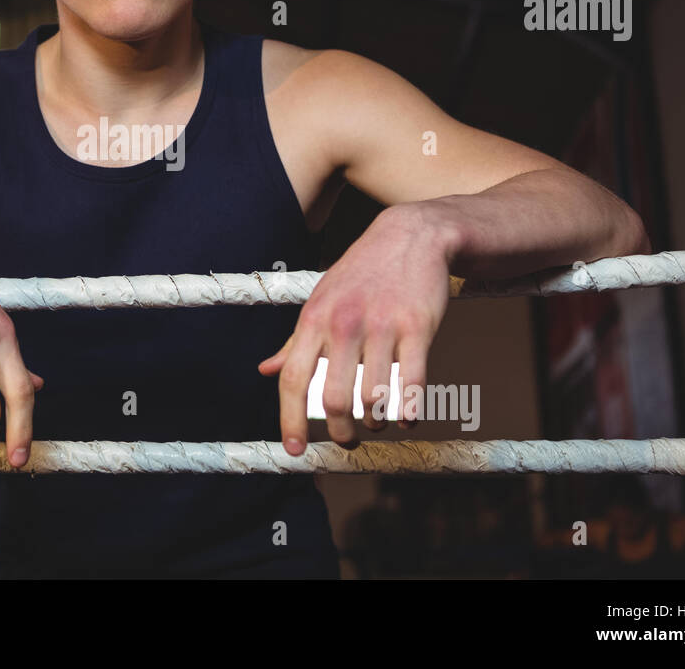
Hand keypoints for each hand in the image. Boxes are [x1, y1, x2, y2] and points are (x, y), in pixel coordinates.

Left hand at [258, 204, 452, 453]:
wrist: (412, 235)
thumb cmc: (362, 273)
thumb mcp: (320, 299)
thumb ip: (295, 340)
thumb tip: (266, 370)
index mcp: (314, 318)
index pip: (292, 378)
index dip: (289, 419)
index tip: (294, 449)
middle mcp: (344, 323)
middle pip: (333, 397)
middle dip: (340, 431)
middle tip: (346, 439)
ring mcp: (382, 325)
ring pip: (374, 397)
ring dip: (375, 421)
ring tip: (377, 421)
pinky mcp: (418, 327)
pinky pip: (412, 383)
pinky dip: (409, 411)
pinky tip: (407, 417)